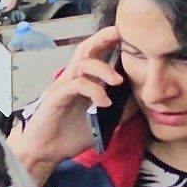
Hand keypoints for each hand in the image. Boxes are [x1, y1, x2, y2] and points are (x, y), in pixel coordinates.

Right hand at [12, 25, 118, 181]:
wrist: (46, 152)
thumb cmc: (70, 135)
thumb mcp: (103, 120)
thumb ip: (121, 108)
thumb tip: (141, 98)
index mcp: (82, 81)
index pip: (95, 53)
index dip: (109, 42)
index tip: (128, 36)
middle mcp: (71, 79)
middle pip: (85, 49)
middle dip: (103, 38)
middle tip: (121, 34)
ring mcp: (62, 87)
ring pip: (82, 63)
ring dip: (103, 69)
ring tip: (118, 82)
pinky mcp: (56, 98)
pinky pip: (77, 85)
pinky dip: (94, 90)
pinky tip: (104, 103)